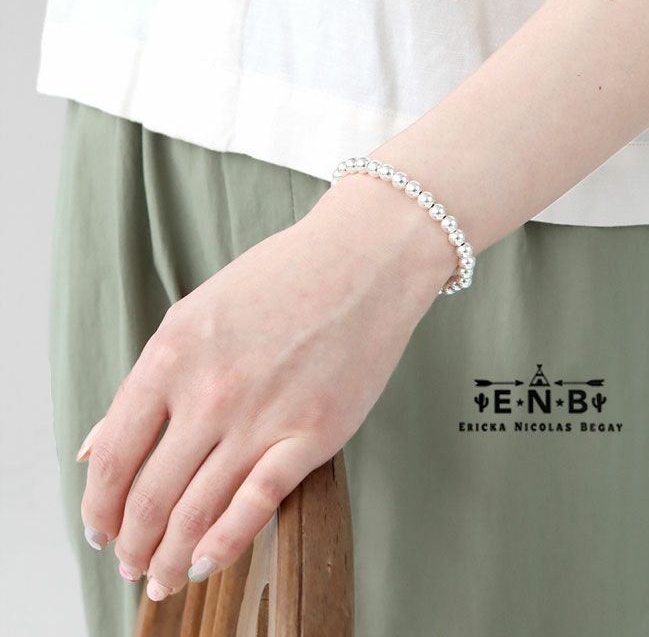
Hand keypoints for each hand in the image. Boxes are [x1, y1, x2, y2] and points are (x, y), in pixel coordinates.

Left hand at [76, 172, 453, 599]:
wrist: (362, 261)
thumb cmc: (284, 277)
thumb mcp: (198, 313)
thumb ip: (149, 381)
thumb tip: (99, 442)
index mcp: (172, 355)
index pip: (114, 453)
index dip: (98, 503)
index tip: (99, 527)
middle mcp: (209, 392)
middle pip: (151, 494)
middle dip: (133, 543)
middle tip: (131, 563)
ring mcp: (262, 416)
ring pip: (197, 511)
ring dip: (170, 555)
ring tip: (162, 575)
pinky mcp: (313, 434)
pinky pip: (256, 504)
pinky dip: (225, 544)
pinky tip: (206, 563)